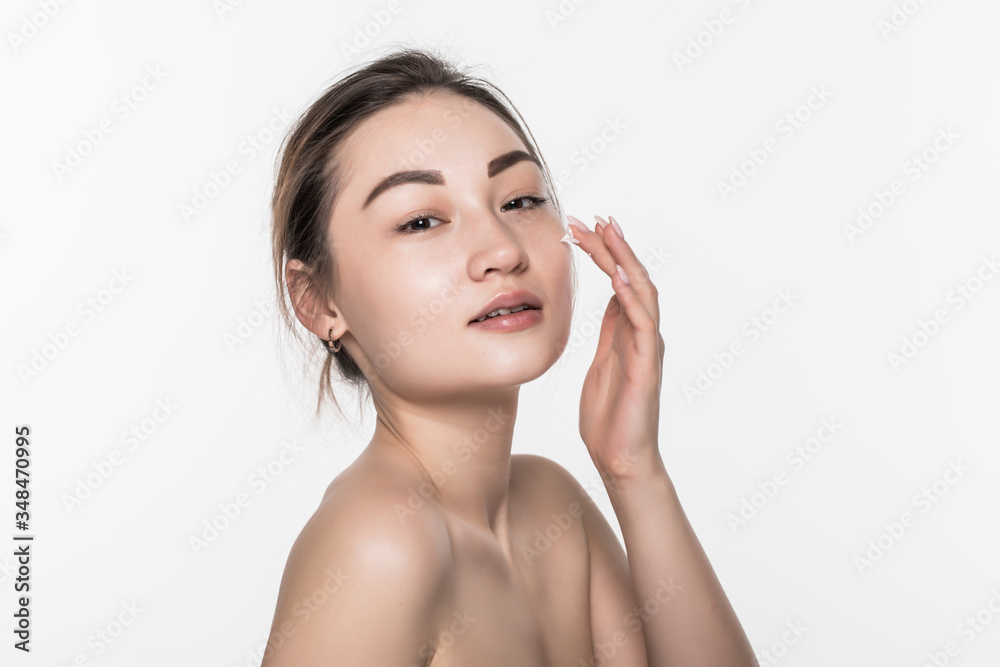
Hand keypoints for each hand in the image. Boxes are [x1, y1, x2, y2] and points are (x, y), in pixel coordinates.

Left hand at [566, 214, 665, 485]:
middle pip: (632, 278)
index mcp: (628, 331)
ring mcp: (648, 348)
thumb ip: (609, 330)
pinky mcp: (647, 367)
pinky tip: (620, 277)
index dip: (604, 252)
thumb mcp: (601, 361)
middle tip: (590, 218)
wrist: (619, 458)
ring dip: (624, 261)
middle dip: (611, 246)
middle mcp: (643, 334)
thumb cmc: (608, 416)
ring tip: (608, 232)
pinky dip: (634, 299)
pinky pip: (644, 326)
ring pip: (642, 293)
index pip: (619, 280)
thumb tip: (610, 296)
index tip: (581, 227)